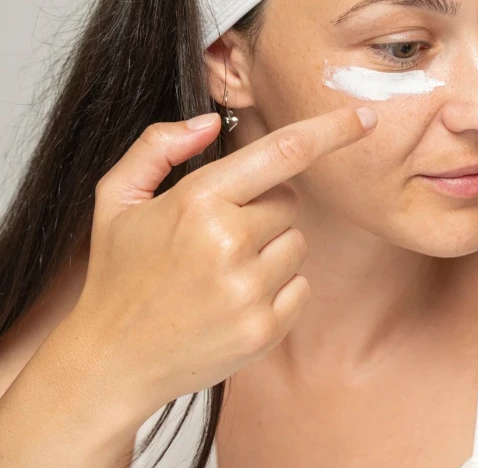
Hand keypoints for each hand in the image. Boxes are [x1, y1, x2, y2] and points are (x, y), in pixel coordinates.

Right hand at [67, 106, 376, 417]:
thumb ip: (159, 147)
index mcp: (198, 201)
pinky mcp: (265, 329)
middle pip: (291, 201)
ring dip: (271, 249)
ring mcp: (250, 290)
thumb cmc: (119, 274)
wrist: (113, 361)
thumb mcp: (117, 198)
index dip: (331, 131)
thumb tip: (210, 124)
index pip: (284, 152)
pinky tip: (234, 299)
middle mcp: (230, 243)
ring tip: (221, 271)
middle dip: (264, 208)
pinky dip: (278, 289)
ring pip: (298, 243)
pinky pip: (302, 286)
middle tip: (219, 234)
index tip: (364, 118)